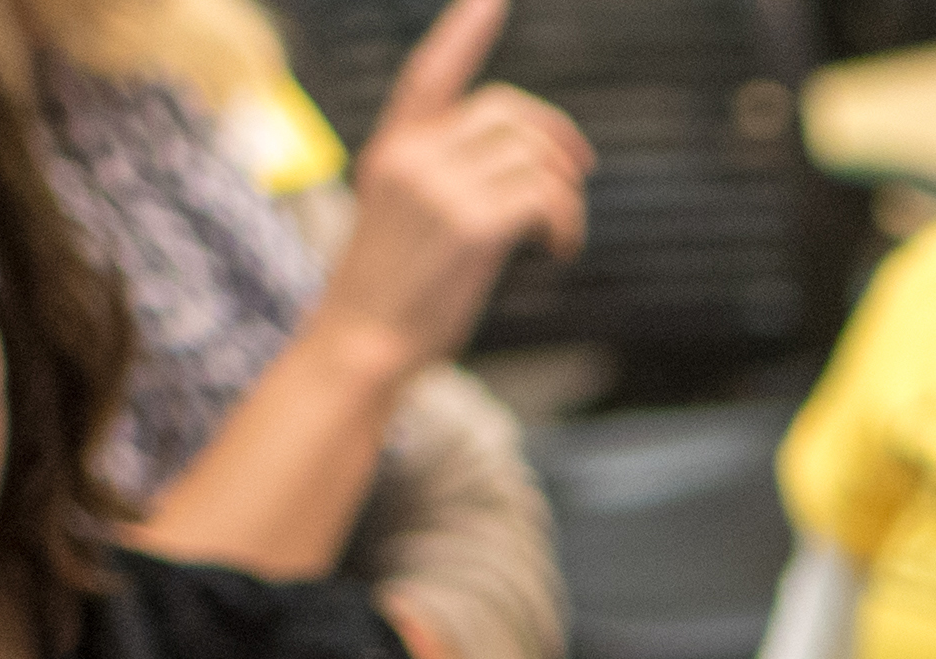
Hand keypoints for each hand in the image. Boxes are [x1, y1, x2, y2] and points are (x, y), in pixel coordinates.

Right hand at [311, 0, 592, 383]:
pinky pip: (545, 197)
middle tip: (578, 171)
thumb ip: (437, 180)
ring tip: (559, 234)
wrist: (357, 349)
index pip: (431, 73)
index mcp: (392, 151)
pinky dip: (566, 222)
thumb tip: (516, 169)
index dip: (465, 29)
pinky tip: (559, 250)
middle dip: (554, 135)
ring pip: (534, 156)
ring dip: (564, 192)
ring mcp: (440, 189)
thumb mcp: (396, 220)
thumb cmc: (384, 298)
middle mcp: (413, 158)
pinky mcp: (471, 226)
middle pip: (506, 111)